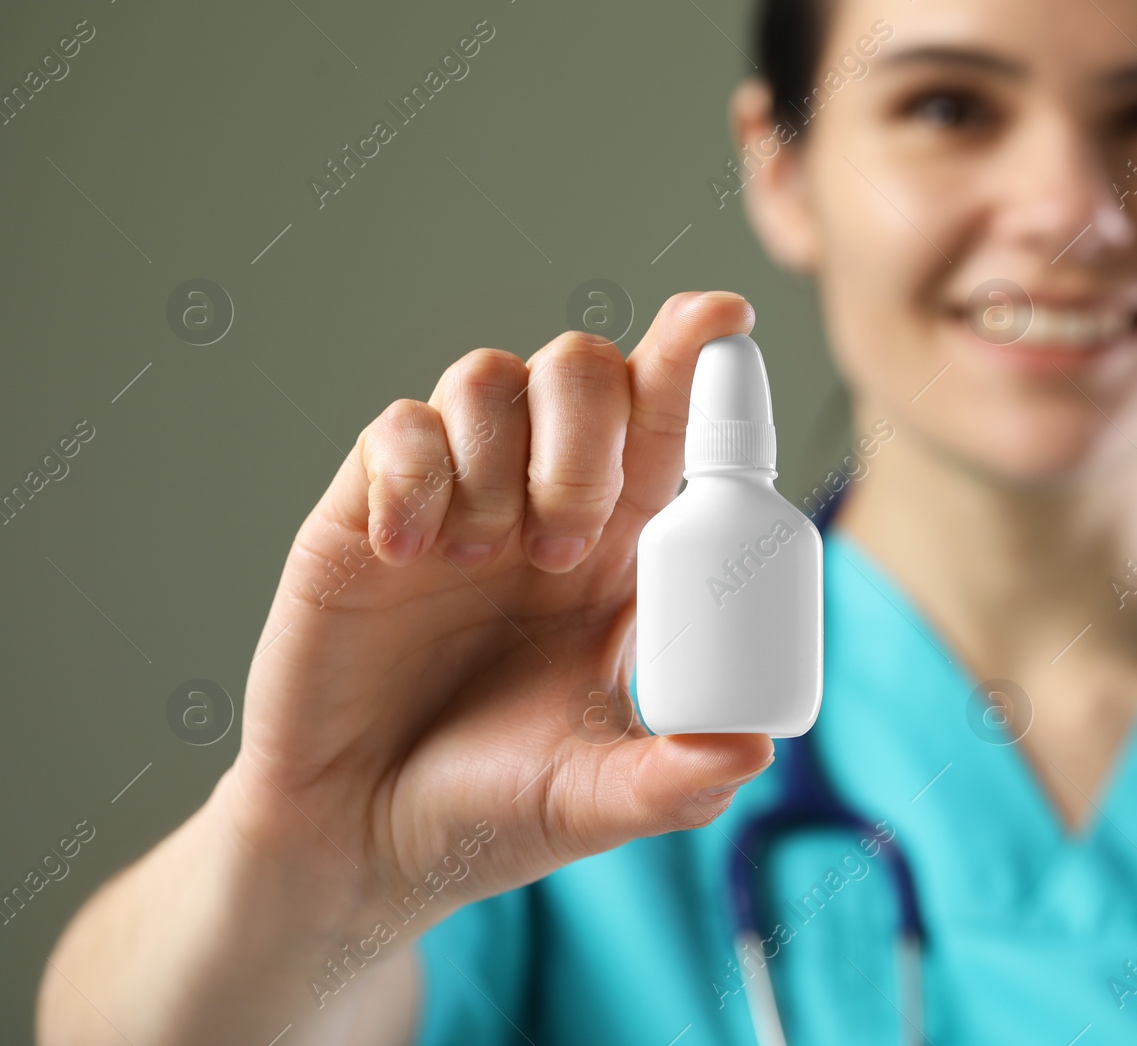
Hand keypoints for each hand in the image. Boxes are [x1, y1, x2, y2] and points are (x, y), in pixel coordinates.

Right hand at [219, 290, 774, 941]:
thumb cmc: (486, 809)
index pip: (664, 424)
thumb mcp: (592, 801)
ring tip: (485, 554)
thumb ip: (672, 782)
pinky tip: (410, 552)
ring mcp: (454, 501)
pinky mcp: (365, 514)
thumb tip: (754, 749)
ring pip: (489, 376)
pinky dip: (415, 471)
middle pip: (583, 369)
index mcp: (618, 551)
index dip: (692, 359)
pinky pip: (397, 429)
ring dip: (502, 454)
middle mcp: (540, 504)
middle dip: (590, 431)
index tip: (726, 318)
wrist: (356, 843)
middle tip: (566, 545)